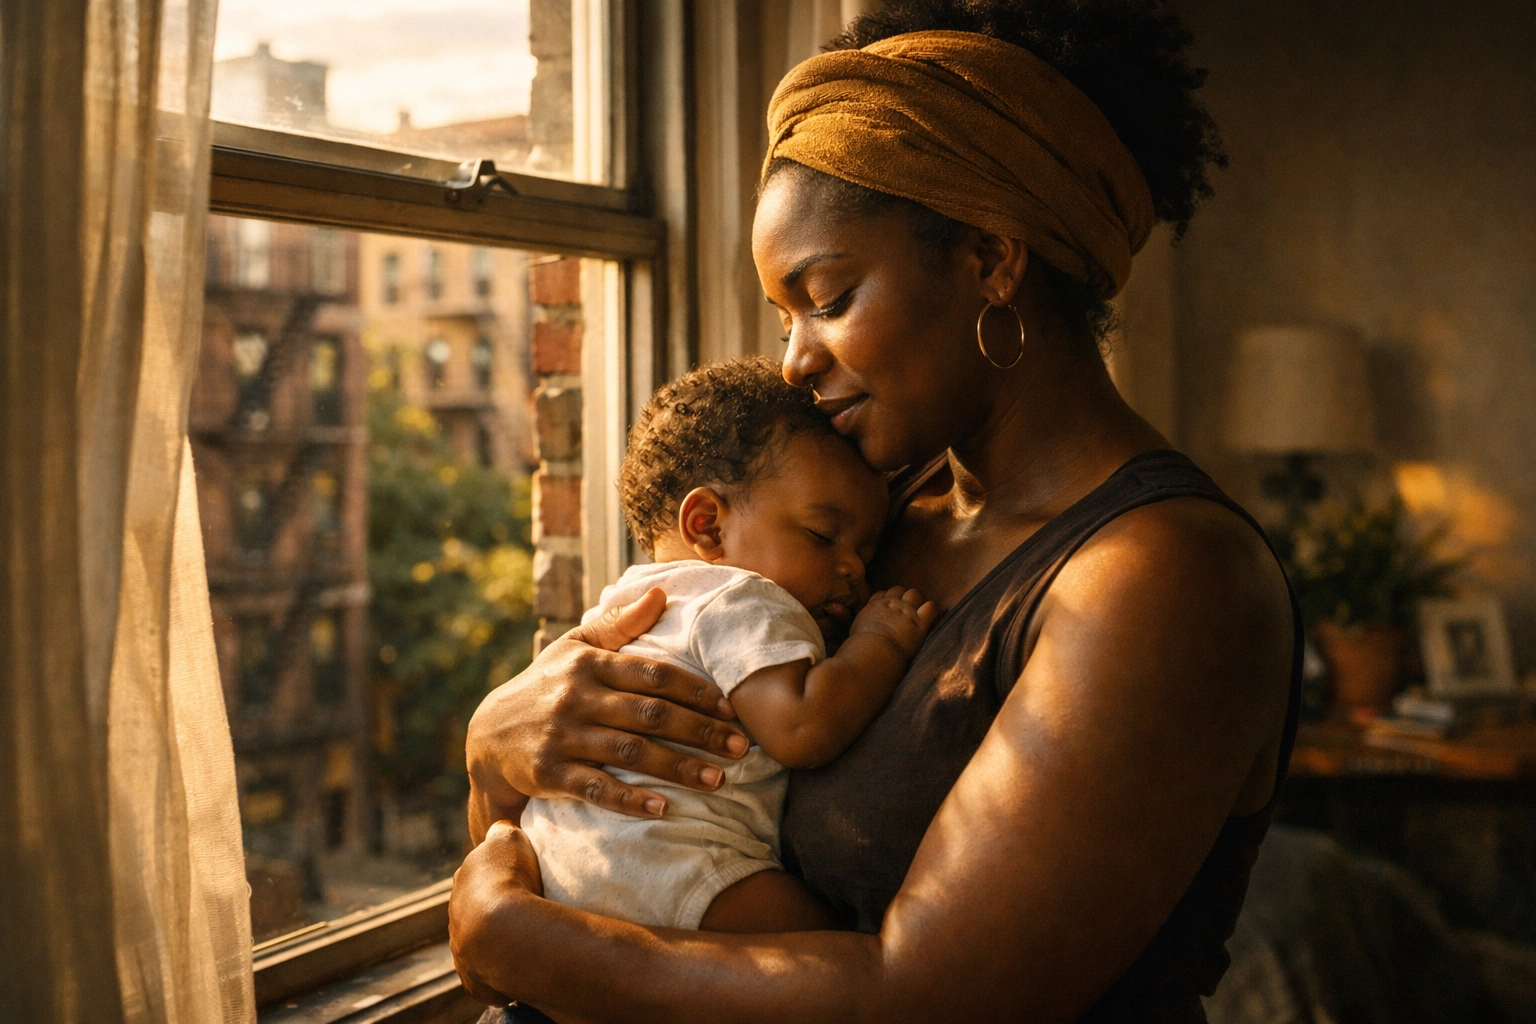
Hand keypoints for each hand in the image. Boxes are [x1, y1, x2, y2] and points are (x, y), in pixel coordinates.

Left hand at [450, 820, 541, 1005]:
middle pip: (476, 909)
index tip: (519, 877)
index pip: (478, 873)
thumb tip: (500, 830)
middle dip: (495, 909)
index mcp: (463, 880)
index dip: (498, 874)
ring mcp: (462, 950)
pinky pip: (490, 976)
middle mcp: (456, 915)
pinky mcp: (474, 980)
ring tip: (527, 942)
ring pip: (481, 943)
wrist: (503, 933)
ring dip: (499, 942)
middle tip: (526, 911)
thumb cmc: (510, 880)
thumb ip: (501, 832)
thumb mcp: (509, 839)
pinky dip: (503, 974)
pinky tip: (522, 968)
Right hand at [465, 587, 751, 830]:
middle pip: (650, 714)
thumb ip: (619, 626)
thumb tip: (660, 594)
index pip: (654, 674)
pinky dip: (629, 800)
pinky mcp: (548, 773)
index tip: (732, 708)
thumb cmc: (546, 687)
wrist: (487, 737)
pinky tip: (663, 808)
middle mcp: (577, 697)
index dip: (697, 691)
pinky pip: (595, 788)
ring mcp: (562, 736)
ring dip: (678, 767)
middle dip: (701, 731)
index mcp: (589, 664)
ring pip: (630, 752)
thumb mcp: (574, 649)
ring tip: (718, 780)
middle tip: (741, 748)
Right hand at [848, 586, 937, 659]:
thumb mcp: (848, 629)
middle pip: (899, 590)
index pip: (882, 594)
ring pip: (915, 593)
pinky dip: (931, 611)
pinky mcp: (919, 623)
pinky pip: (931, 607)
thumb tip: (830, 610)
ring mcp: (905, 611)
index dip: (887, 601)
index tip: (888, 612)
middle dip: (902, 598)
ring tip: (917, 615)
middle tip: (904, 614)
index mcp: (873, 606)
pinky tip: (928, 619)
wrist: (872, 653)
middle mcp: (890, 604)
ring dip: (917, 602)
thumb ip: (844, 617)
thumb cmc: (858, 647)